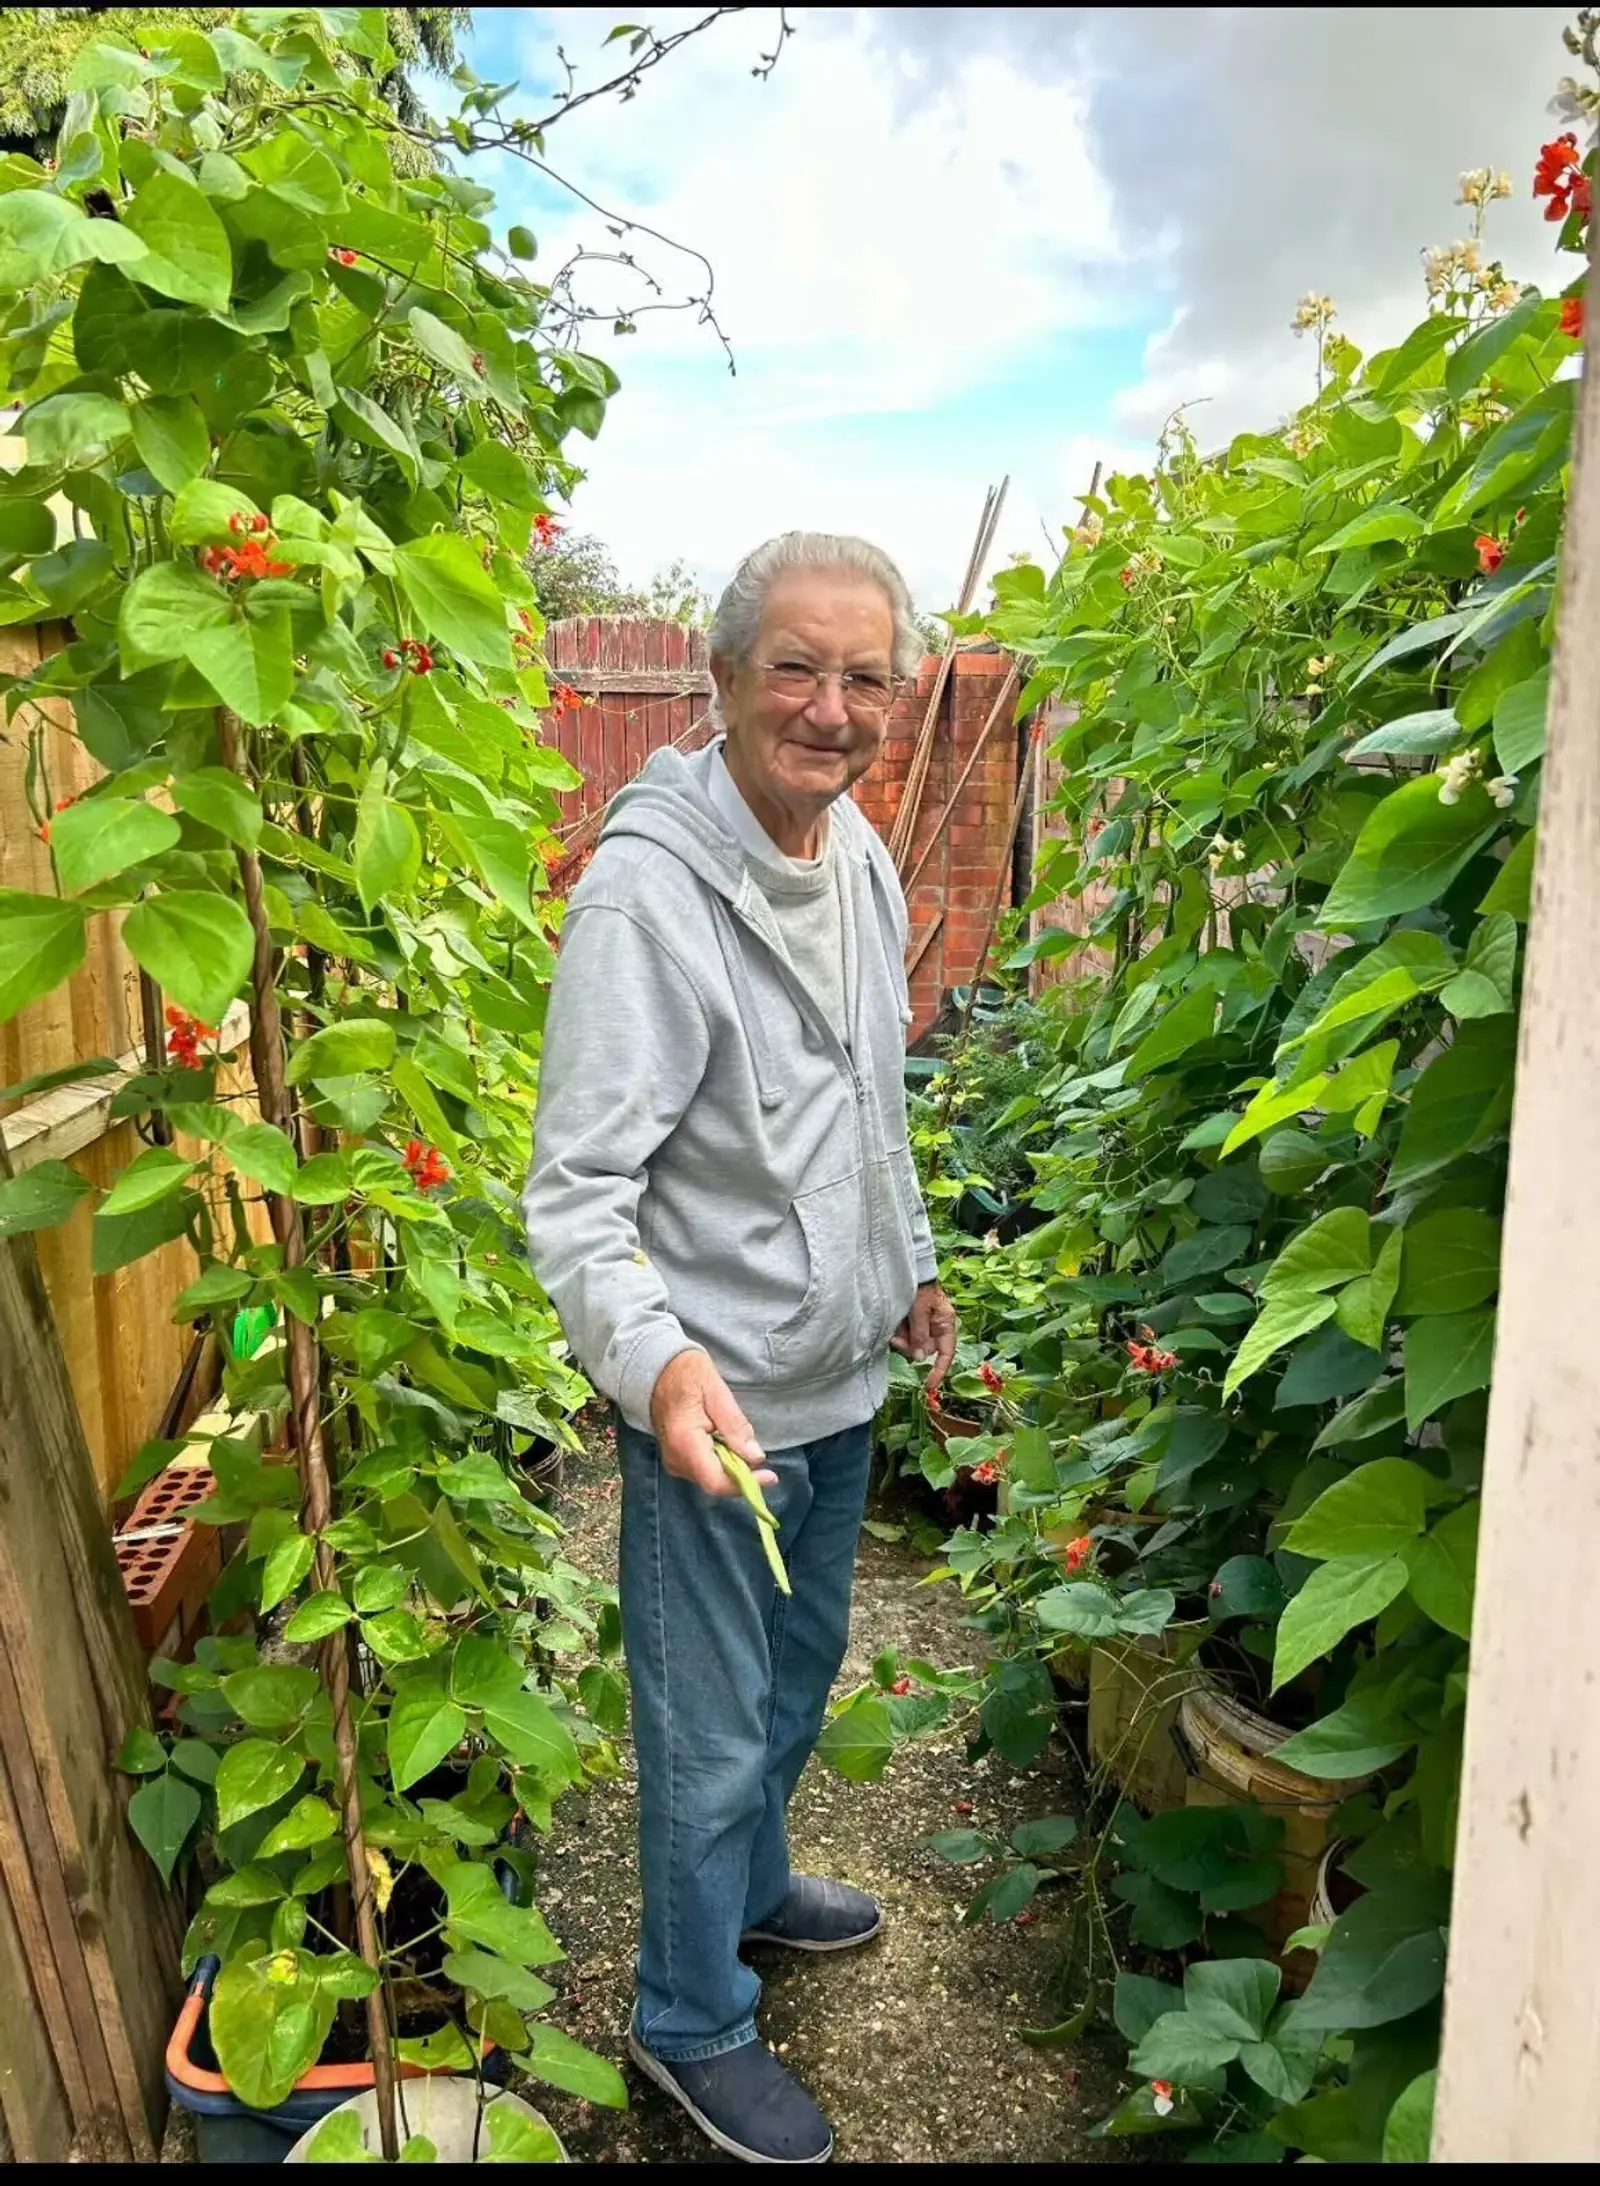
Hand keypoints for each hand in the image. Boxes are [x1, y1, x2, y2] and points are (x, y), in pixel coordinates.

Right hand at [649, 1348, 776, 1498]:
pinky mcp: (676, 1459)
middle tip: (755, 1450)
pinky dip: (721, 1461)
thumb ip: (735, 1426)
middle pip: (716, 1483)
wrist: (657, 1369)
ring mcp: (674, 1462)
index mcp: (684, 1443)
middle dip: (741, 1473)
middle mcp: (676, 1459)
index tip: (771, 1476)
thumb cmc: (687, 1374)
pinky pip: (704, 1470)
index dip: (745, 1484)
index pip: (716, 1482)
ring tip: (736, 1438)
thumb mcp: (717, 1391)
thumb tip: (756, 1457)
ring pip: (711, 1478)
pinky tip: (725, 1440)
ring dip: (731, 1466)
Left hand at [891, 1281, 957, 1397]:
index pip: (946, 1353)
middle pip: (925, 1351)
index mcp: (945, 1324)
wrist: (911, 1270)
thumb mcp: (919, 1311)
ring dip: (903, 1340)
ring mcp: (923, 1326)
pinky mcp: (911, 1324)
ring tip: (895, 1327)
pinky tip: (894, 1326)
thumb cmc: (920, 1287)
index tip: (929, 1385)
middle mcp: (936, 1328)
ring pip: (913, 1345)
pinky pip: (906, 1337)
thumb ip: (920, 1334)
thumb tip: (920, 1358)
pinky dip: (899, 1334)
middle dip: (911, 1347)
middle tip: (897, 1339)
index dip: (939, 1370)